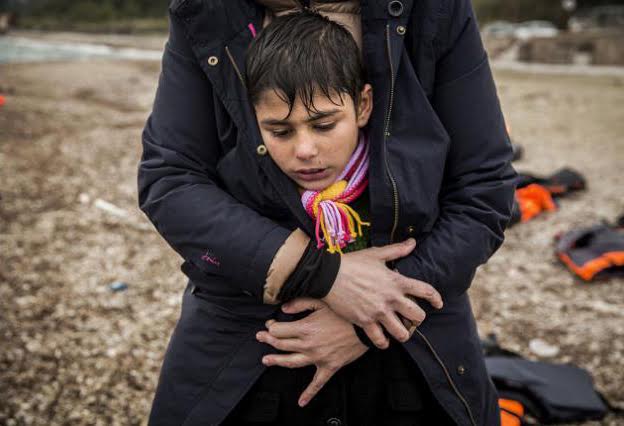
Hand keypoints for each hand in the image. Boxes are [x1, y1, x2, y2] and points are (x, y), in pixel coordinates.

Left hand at [256, 298, 367, 406]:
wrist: (367, 328)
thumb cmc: (345, 313)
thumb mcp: (323, 301)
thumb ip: (301, 303)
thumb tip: (284, 308)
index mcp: (306, 328)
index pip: (279, 330)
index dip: (271, 327)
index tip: (270, 324)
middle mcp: (308, 345)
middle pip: (281, 345)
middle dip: (268, 340)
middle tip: (260, 337)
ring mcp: (318, 358)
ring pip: (291, 362)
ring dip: (277, 361)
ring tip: (266, 360)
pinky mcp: (329, 367)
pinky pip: (317, 383)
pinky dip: (309, 393)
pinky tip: (302, 402)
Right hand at [321, 238, 442, 348]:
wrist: (329, 276)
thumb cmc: (353, 263)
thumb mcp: (376, 254)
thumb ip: (397, 250)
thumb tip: (412, 242)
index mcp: (396, 281)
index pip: (425, 290)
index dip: (436, 298)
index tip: (438, 303)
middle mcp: (390, 298)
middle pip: (418, 316)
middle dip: (418, 318)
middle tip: (413, 318)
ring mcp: (378, 312)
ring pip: (402, 333)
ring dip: (403, 333)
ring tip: (400, 331)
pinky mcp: (364, 321)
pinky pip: (380, 340)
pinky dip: (383, 342)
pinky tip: (383, 340)